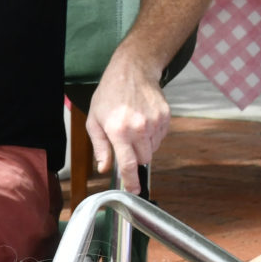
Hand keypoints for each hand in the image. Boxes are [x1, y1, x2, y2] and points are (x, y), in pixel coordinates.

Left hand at [85, 50, 170, 185]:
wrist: (132, 71)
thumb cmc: (109, 96)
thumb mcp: (94, 121)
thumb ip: (100, 147)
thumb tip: (104, 168)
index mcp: (119, 131)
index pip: (128, 163)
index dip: (131, 180)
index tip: (134, 190)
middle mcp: (139, 128)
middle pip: (143, 159)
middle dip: (135, 157)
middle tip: (126, 142)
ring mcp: (155, 122)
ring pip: (153, 149)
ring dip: (144, 145)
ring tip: (133, 127)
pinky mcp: (165, 116)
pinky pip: (160, 137)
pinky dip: (152, 135)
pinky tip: (143, 120)